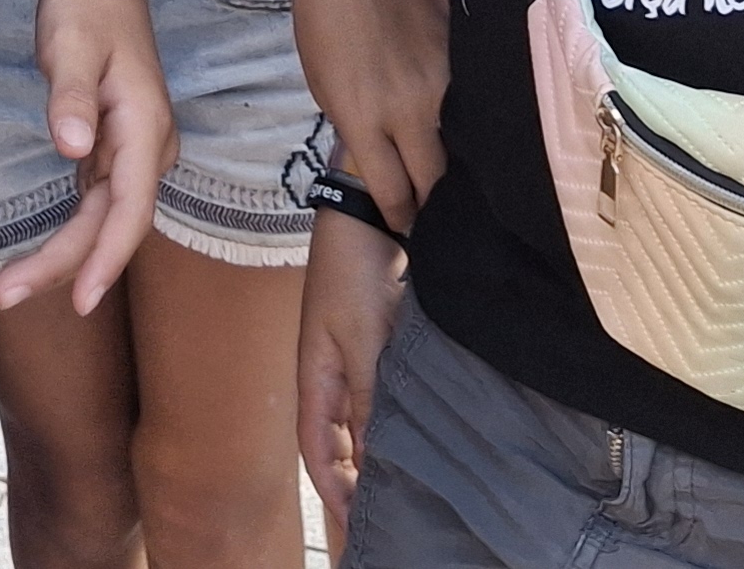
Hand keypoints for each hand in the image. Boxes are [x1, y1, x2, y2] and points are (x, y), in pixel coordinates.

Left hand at [0, 0, 173, 317]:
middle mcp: (146, 151)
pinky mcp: (111, 154)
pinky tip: (36, 260)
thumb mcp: (71, 44)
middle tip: (2, 296)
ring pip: (99, 222)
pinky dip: (66, 237)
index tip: (80, 300)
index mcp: (144, 130)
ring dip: (60, 259)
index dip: (106, 258)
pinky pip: (92, 208)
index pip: (130, 209)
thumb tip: (74, 149)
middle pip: (109, 226)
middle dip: (61, 267)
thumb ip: (71, 96)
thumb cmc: (87, 8)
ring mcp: (131, 155)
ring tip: (6, 289)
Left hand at [294, 0, 446, 228]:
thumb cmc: (323, 18)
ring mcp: (441, 83)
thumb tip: (387, 164)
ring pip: (457, 146)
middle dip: (431, 202)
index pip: (392, 194)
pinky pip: (467, 108)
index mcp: (363, 118)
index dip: (400, 217)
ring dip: (451, 163)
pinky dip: (463, 123)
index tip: (405, 227)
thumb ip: (358, 130)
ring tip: (451, 176)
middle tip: (432, 212)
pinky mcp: (460, 59)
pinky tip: (465, 132)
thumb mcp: (324, 86)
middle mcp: (408, 108)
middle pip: (433, 180)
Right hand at [298, 208, 406, 542]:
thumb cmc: (353, 268)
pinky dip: (404, 423)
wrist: (371, 209)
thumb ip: (366, 395)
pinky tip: (428, 439)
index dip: (334, 494)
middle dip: (357, 488)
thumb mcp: (361, 336)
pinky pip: (392, 397)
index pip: (317, 453)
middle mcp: (335, 376)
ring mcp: (361, 360)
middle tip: (388, 525)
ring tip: (411, 495)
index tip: (356, 534)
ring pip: (369, 424)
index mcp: (315, 378)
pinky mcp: (388, 344)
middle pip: (342, 446)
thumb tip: (373, 455)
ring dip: (384, 457)